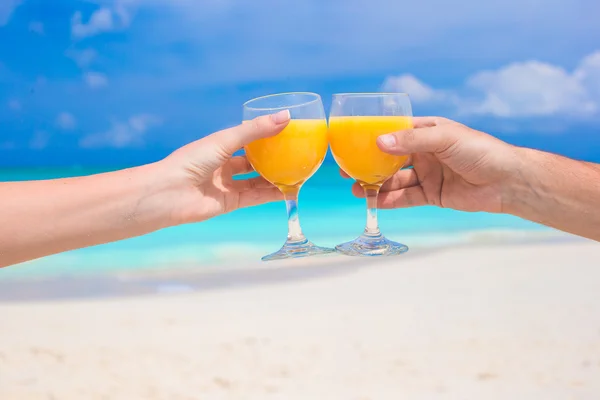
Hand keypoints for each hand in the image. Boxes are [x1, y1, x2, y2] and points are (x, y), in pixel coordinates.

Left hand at [159, 110, 290, 223]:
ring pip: (256, 181)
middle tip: (295, 155)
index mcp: (218, 147)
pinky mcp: (229, 203)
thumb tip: (285, 117)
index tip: (286, 132)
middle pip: (253, 161)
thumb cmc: (191, 161)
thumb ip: (256, 131)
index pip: (246, 139)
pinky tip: (287, 190)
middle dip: (272, 159)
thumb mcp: (225, 140)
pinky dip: (270, 194)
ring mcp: (226, 185)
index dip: (265, 136)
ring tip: (297, 173)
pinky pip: (254, 197)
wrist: (169, 193)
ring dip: (274, 178)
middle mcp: (223, 165)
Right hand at [345, 116, 518, 212]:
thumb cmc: (480, 150)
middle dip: (368, 165)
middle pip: (389, 158)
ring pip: (395, 179)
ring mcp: (428, 174)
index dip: (372, 138)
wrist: (507, 181)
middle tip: (347, 170)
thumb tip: (378, 143)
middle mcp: (424, 152)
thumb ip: (411, 142)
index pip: (394, 132)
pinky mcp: (432, 195)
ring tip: (357, 189)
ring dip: (376, 185)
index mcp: (427, 132)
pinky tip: (375, 202)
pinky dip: (390, 200)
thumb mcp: (445, 139)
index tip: (351, 143)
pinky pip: (406, 197)